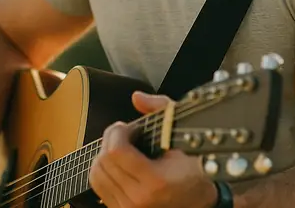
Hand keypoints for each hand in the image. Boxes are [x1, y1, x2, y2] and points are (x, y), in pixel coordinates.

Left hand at [89, 91, 218, 207]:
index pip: (115, 151)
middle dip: (110, 139)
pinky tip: (121, 164)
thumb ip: (162, 109)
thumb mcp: (184, 135)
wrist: (198, 203)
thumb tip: (137, 97)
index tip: (130, 128)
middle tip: (125, 134)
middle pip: (102, 161)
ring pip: (96, 174)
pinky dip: (105, 170)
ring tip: (122, 148)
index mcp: (155, 181)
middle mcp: (137, 199)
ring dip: (105, 154)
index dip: (117, 132)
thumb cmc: (194, 170)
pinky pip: (98, 186)